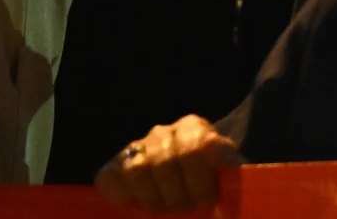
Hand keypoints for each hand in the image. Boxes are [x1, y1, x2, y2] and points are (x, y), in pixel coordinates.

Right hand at [94, 115, 240, 209]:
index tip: (206, 201)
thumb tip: (213, 146)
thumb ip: (226, 160)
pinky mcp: (112, 167)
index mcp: (193, 128)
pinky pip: (109, 179)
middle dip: (178, 195)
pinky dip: (123, 196)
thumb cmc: (209, 185)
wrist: (189, 193)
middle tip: (186, 208)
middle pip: (165, 162)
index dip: (199, 181)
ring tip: (165, 208)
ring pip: (137, 170)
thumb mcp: (226, 174)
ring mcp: (135, 148)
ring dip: (154, 198)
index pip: (193, 148)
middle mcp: (162, 132)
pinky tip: (139, 205)